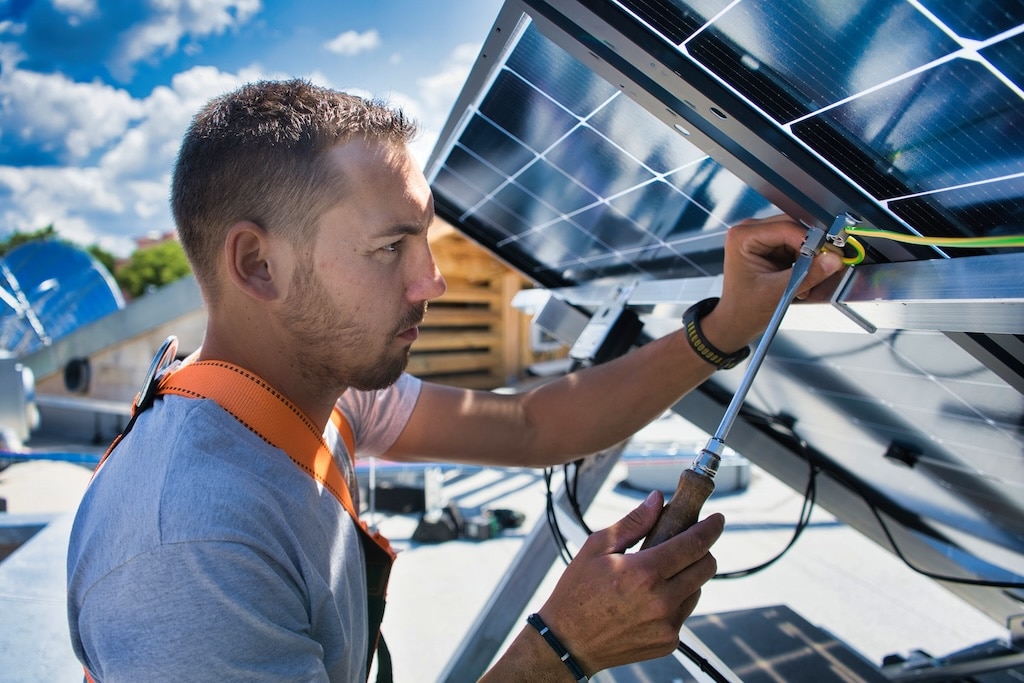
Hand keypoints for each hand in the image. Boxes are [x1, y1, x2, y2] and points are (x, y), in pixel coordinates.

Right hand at [536, 490, 723, 674]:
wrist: (569, 642)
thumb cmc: (577, 593)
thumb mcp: (597, 548)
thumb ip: (633, 522)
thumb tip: (657, 501)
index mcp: (644, 573)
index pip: (694, 544)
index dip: (710, 528)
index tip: (718, 519)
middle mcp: (662, 601)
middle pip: (706, 567)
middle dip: (702, 550)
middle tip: (684, 545)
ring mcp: (667, 625)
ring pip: (697, 590)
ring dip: (687, 577)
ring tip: (657, 576)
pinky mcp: (668, 642)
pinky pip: (684, 613)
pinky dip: (675, 601)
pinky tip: (650, 600)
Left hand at [702, 214, 844, 351]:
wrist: (736, 322)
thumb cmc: (744, 309)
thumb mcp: (777, 292)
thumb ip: (807, 275)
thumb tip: (833, 260)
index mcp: (742, 237)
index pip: (786, 227)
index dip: (811, 240)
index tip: (829, 254)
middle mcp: (750, 232)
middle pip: (794, 229)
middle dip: (810, 250)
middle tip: (822, 268)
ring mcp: (760, 238)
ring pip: (799, 238)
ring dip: (807, 259)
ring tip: (803, 283)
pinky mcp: (770, 247)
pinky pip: (796, 247)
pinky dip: (803, 263)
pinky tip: (798, 280)